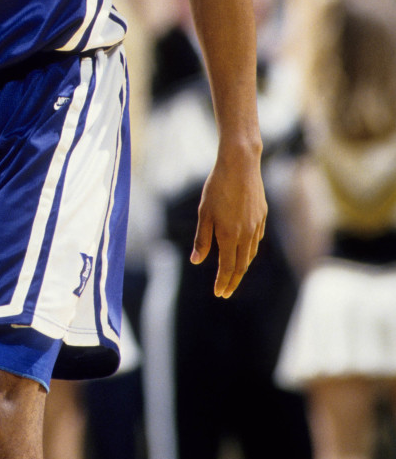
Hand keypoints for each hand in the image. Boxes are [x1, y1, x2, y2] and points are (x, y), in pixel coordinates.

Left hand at [190, 141, 266, 297]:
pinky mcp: (262, 216)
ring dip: (242, 267)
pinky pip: (256, 239)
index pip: (227, 268)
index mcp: (230, 236)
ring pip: (250, 254)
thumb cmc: (217, 187)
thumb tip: (196, 261)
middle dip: (232, 281)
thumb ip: (202, 239)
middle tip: (226, 292)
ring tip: (234, 274)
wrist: (240, 164)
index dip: (223, 282)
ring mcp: (256, 225)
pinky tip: (246, 249)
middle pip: (241, 266)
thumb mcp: (204, 213)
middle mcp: (246, 235)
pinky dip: (250, 250)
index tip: (219, 294)